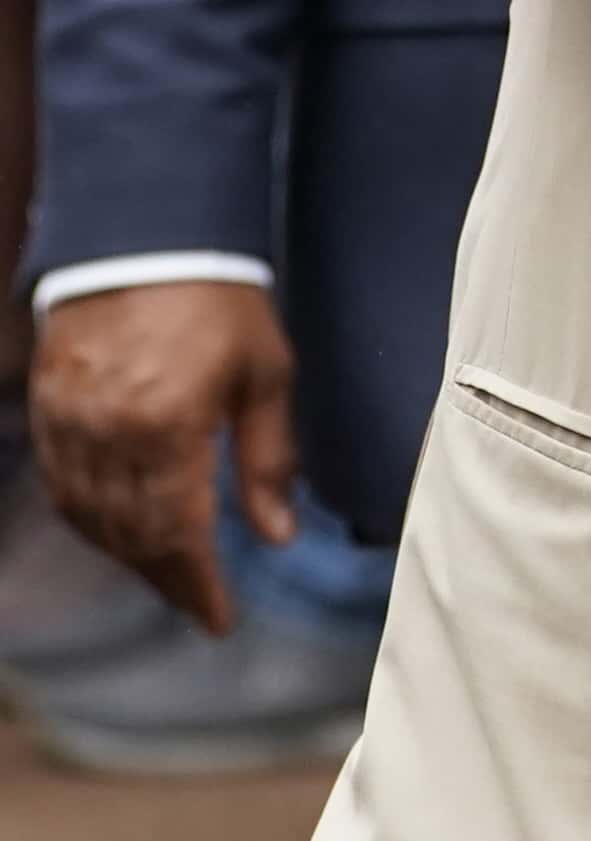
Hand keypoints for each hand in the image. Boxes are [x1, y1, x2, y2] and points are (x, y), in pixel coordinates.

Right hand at [32, 282, 297, 634]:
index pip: (179, 536)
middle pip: (133, 536)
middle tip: (198, 602)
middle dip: (167, 578)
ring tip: (167, 572)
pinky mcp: (48, 407)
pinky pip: (63, 487)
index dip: (198, 587)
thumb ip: (267, 458)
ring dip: (129, 555)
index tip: (219, 621)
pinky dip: (91, 520)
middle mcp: (110, 435)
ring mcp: (70, 423)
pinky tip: (117, 529)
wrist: (148, 231)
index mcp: (168, 428)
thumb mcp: (263, 371)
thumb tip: (278, 536)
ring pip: (92, 519)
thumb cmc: (219, 297)